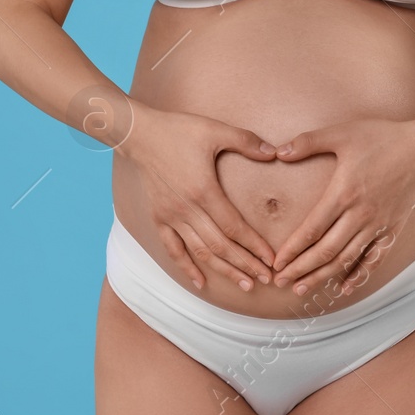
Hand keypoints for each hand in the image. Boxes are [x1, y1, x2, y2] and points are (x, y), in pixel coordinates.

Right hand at [115, 103, 280, 291]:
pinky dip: (187, 268)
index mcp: (204, 190)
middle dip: (245, 264)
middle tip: (266, 279)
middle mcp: (187, 209)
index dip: (254, 246)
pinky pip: (173, 249)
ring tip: (245, 284)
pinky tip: (200, 282)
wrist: (140, 135)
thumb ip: (245, 141)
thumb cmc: (179, 130)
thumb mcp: (215, 130)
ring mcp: (171, 217)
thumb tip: (274, 151)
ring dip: (224, 270)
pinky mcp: (159, 218)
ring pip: (201, 252)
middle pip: (221, 246)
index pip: (234, 227)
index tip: (271, 259)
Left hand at [267, 117, 414, 296]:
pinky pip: (374, 259)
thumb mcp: (342, 133)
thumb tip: (278, 151)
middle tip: (281, 282)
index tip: (277, 263)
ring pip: (347, 259)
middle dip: (301, 269)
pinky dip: (358, 276)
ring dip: (323, 277)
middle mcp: (360, 215)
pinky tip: (344, 288)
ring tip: (302, 288)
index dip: (293, 250)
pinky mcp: (392, 229)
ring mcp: (378, 225)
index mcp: (344, 193)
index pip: (312, 230)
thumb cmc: (381, 138)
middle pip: (326, 251)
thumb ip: (308, 142)